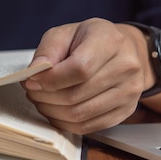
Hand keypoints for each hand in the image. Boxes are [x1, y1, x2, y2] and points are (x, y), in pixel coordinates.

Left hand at [23, 18, 152, 133]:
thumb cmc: (91, 40)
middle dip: (45, 97)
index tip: (31, 80)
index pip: (79, 69)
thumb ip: (48, 50)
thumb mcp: (66, 33)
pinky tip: (55, 110)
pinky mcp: (125, 111)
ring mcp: (129, 92)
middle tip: (32, 91)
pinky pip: (88, 127)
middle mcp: (126, 67)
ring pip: (80, 114)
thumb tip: (35, 72)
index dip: (50, 79)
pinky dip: (64, 122)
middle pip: (76, 95)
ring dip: (52, 111)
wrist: (123, 50)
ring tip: (41, 100)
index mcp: (110, 41)